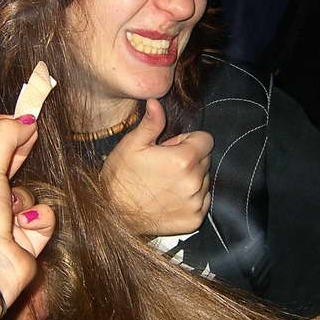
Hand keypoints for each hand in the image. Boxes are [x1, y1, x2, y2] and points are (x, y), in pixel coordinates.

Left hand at [0, 115, 53, 306]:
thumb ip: (4, 137)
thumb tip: (25, 120)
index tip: (17, 116)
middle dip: (15, 152)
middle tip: (33, 132)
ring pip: (24, 192)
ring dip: (23, 197)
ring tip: (13, 210)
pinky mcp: (23, 238)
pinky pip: (40, 216)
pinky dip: (37, 219)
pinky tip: (27, 227)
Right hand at [100, 99, 212, 234]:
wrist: (113, 213)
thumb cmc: (120, 176)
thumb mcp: (132, 145)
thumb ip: (151, 123)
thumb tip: (156, 101)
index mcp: (184, 160)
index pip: (206, 140)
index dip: (188, 140)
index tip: (171, 147)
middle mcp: (195, 182)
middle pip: (206, 159)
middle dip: (190, 158)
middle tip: (165, 165)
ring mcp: (196, 202)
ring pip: (204, 180)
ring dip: (191, 178)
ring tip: (166, 182)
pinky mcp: (194, 219)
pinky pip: (202, 201)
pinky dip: (191, 198)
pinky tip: (169, 197)